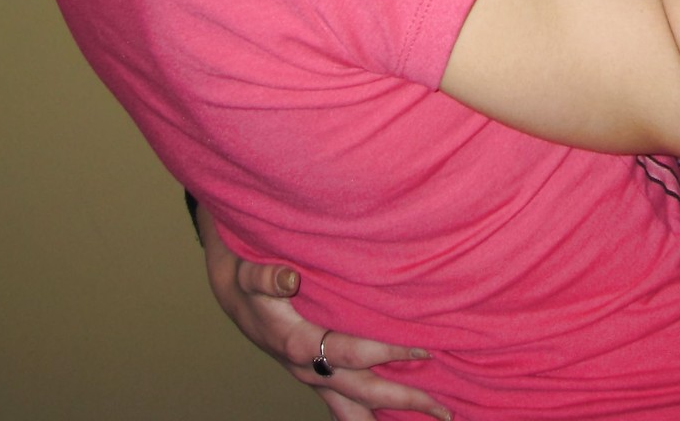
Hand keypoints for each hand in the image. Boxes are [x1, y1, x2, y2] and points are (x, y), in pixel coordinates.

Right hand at [199, 208, 450, 420]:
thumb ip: (267, 277)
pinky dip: (369, 415)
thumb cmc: (249, 279)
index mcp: (301, 345)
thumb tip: (289, 279)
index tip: (423, 350)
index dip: (388, 352)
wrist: (234, 293)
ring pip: (355, 410)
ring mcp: (315, 378)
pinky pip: (346, 405)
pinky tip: (393, 418)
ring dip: (389, 418)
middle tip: (445, 410)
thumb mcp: (251, 273)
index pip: (354, 354)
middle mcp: (311, 370)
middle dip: (405, 401)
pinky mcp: (318, 376)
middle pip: (364, 393)